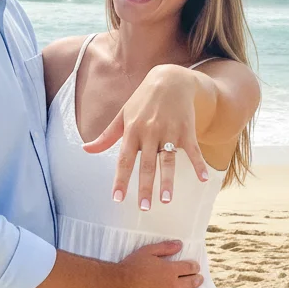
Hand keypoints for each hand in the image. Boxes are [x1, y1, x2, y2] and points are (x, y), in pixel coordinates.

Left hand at [83, 65, 209, 209]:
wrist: (170, 79)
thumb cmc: (143, 100)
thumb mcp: (123, 116)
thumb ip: (106, 137)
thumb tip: (85, 150)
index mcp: (132, 131)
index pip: (125, 160)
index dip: (121, 180)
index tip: (118, 198)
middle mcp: (150, 133)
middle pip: (147, 164)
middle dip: (145, 187)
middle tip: (144, 208)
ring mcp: (169, 132)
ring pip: (168, 160)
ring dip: (167, 181)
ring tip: (166, 200)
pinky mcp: (187, 130)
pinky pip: (193, 150)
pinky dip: (199, 164)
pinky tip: (203, 179)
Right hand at [115, 240, 203, 287]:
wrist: (119, 285)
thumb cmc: (131, 266)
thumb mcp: (148, 251)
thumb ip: (165, 247)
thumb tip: (180, 244)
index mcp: (170, 270)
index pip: (190, 268)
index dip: (195, 267)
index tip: (196, 268)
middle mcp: (172, 285)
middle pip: (192, 282)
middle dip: (198, 280)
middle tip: (200, 279)